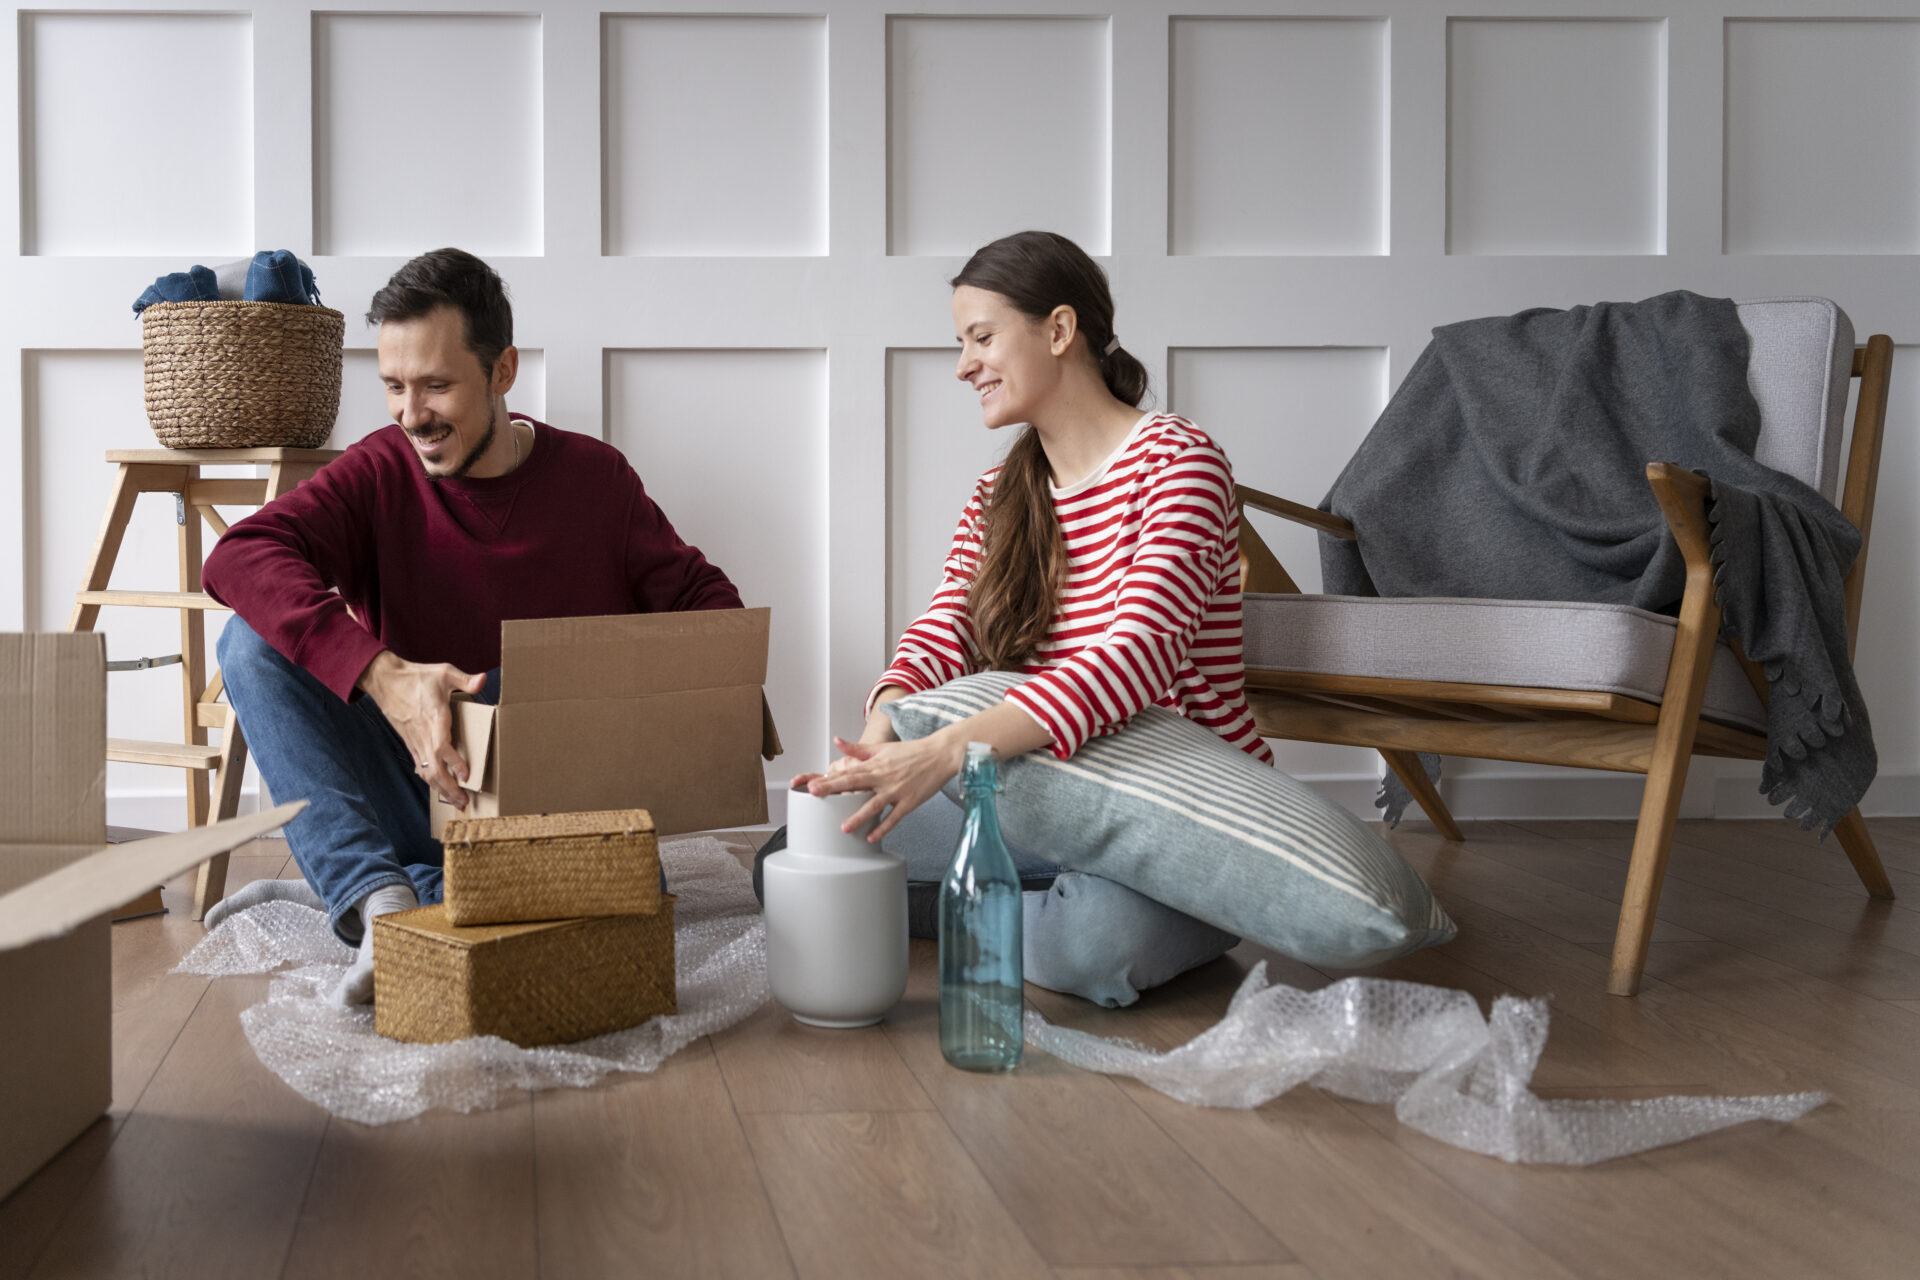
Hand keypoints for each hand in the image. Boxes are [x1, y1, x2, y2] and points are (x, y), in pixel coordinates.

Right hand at [356, 650, 484, 807]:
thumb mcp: (444, 672)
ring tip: (456, 802)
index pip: (443, 747)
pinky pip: (421, 766)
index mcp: (434, 719)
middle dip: (450, 789)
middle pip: (435, 769)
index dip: (455, 763)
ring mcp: (415, 741)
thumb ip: (465, 679)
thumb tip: (482, 680)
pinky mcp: (410, 742)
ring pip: (427, 772)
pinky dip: (430, 780)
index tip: (467, 776)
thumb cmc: (417, 676)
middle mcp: (423, 735)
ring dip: (441, 789)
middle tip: (465, 804)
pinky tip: (438, 787)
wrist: (386, 680)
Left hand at [800, 733, 966, 841]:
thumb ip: (858, 748)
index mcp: (875, 764)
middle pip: (854, 784)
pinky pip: (894, 818)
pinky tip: (870, 837)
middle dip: (833, 789)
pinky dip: (883, 828)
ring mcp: (896, 790)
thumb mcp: (882, 748)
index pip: (847, 772)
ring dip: (859, 816)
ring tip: (844, 828)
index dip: (829, 779)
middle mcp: (883, 777)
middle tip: (814, 795)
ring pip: (874, 805)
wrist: (940, 754)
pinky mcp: (909, 802)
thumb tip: (837, 741)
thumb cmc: (912, 752)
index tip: (811, 786)